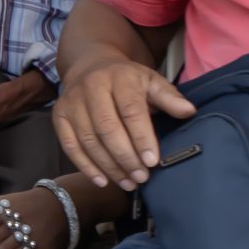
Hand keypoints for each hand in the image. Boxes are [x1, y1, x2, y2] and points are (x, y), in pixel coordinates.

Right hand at [53, 57, 196, 190]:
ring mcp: (72, 103)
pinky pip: (70, 145)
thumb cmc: (126, 79)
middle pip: (107, 128)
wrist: (89, 65)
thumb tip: (189, 111)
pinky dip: (85, 166)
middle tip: (142, 177)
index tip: (153, 161)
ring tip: (128, 183)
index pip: (130, 111)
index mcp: (119, 78)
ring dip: (109, 166)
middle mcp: (91, 88)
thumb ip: (169, 97)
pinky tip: (103, 180)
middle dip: (126, 157)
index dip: (141, 137)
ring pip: (88, 140)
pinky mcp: (59, 116)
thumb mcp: (150, 81)